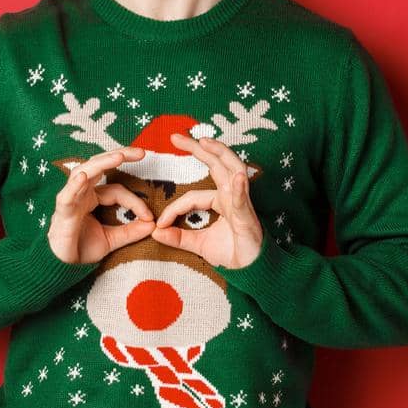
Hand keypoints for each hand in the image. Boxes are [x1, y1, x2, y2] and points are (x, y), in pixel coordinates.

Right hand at [48, 147, 156, 263]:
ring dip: (102, 163)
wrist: (64, 267)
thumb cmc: (82, 249)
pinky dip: (74, 185)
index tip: (150, 217)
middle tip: (142, 152)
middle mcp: (81, 193)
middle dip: (119, 155)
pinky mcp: (62, 212)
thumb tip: (154, 224)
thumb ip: (131, 231)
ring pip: (84, 172)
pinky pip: (67, 195)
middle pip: (99, 166)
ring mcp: (71, 199)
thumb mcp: (113, 239)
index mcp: (92, 197)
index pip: (117, 190)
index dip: (136, 201)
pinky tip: (84, 177)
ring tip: (119, 157)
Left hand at [150, 134, 265, 268]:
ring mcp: (242, 204)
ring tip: (205, 141)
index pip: (191, 196)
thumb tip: (154, 232)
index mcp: (221, 200)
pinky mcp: (248, 218)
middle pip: (216, 165)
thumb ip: (178, 237)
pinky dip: (241, 189)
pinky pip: (243, 201)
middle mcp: (232, 196)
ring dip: (220, 154)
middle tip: (175, 136)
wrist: (253, 271)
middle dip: (198, 149)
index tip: (158, 224)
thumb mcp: (198, 244)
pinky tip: (238, 177)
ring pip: (233, 171)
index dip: (173, 208)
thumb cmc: (232, 253)